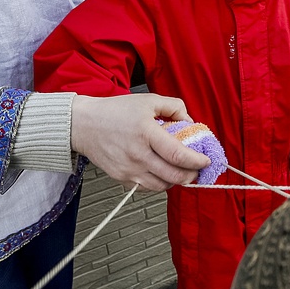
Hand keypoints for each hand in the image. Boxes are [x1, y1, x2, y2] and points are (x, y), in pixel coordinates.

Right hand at [71, 93, 209, 190]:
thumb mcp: (148, 100)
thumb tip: (190, 121)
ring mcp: (128, 169)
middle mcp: (137, 154)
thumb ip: (174, 107)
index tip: (205, 160)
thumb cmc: (114, 111)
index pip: (177, 154)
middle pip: (173, 175)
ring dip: (176, 181)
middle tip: (197, 169)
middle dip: (191, 175)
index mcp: (145, 133)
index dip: (196, 161)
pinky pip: (146, 188)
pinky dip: (159, 184)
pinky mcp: (121, 178)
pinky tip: (162, 172)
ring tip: (181, 171)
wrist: (84, 124)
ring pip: (161, 186)